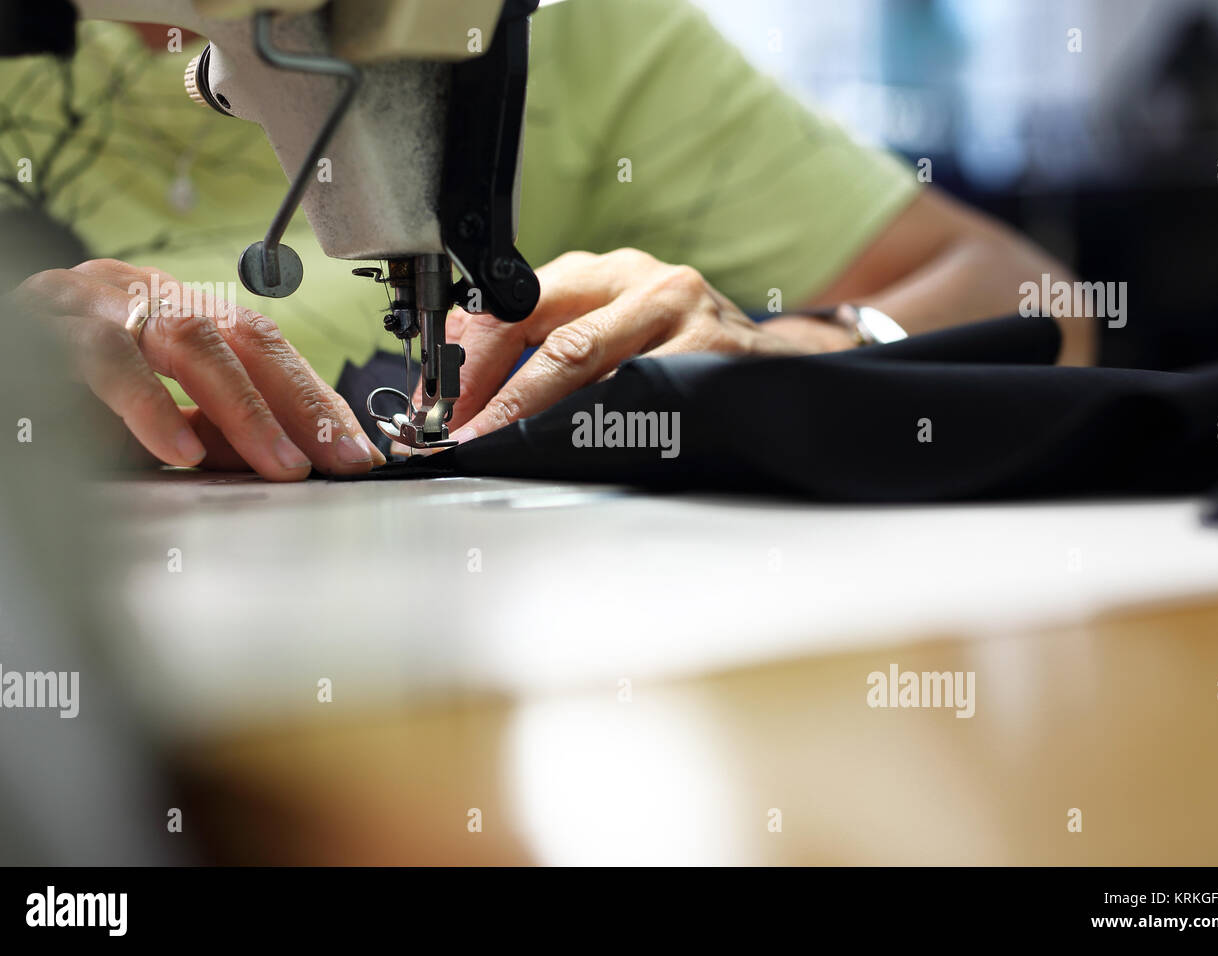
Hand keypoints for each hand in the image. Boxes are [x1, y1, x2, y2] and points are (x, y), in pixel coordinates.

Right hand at [12, 258, 384, 480]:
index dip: (316, 399)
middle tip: (334, 462)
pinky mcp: (47, 327)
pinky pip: (108, 361)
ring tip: (279, 466)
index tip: (356, 451)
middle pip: (245, 339)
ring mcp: (100, 304)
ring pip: (190, 341)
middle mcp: (149, 296)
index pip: (269, 349)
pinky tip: (179, 449)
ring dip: (244, 411)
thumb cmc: (65, 389)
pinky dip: (151, 408)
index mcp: (182, 312)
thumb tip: (286, 459)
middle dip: (298, 405)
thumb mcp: (156, 418)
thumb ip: (214, 432)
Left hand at [429, 249, 829, 443]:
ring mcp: (680, 308)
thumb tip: (466, 388)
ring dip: (528, 410)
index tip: (437, 407)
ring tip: (494, 443)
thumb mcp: (614, 335)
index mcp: (601, 273)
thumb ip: (550, 349)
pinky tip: (569, 446)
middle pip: (539, 326)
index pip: (510, 303)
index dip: (466, 358)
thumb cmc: (686, 357)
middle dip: (488, 387)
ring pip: (581, 358)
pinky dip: (594, 423)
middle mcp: (637, 278)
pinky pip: (637, 390)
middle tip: (457, 434)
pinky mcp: (712, 348)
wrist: (781, 370)